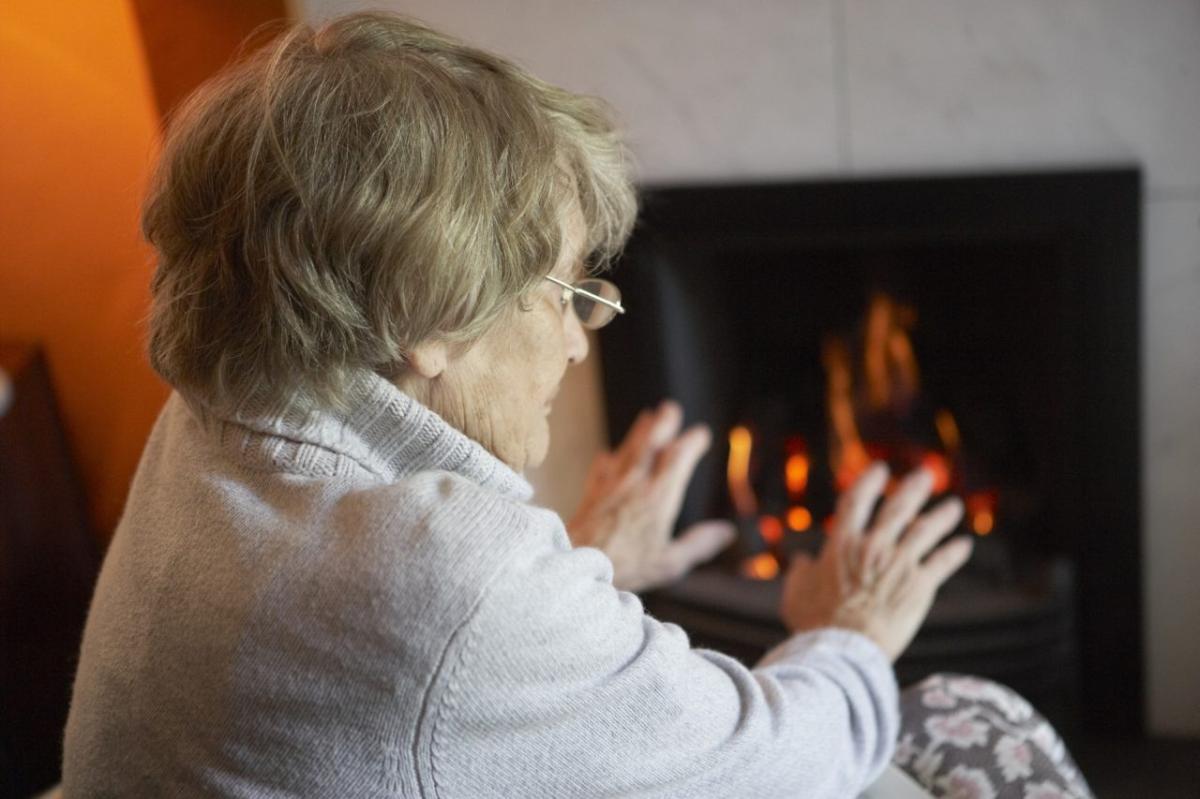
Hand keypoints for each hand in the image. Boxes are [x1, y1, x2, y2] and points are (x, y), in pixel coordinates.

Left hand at [567, 400, 735, 592]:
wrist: (575, 562)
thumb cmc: (624, 566)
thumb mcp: (670, 562)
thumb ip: (699, 544)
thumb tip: (727, 531)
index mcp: (658, 497)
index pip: (678, 458)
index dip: (691, 442)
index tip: (701, 433)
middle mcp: (634, 484)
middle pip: (651, 444)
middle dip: (663, 423)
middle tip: (671, 408)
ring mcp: (610, 486)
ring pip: (626, 450)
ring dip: (638, 432)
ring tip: (646, 417)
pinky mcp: (591, 494)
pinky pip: (601, 468)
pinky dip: (609, 459)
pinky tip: (608, 455)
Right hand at [779, 463, 972, 661]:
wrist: (844, 650)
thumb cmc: (815, 623)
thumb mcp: (796, 593)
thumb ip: (800, 573)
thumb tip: (803, 562)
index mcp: (842, 543)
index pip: (857, 500)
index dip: (869, 482)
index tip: (880, 470)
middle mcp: (873, 546)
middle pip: (898, 508)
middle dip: (914, 488)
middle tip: (926, 474)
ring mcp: (899, 564)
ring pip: (926, 531)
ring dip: (942, 516)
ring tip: (954, 506)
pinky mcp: (919, 586)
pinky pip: (942, 562)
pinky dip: (954, 551)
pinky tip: (964, 544)